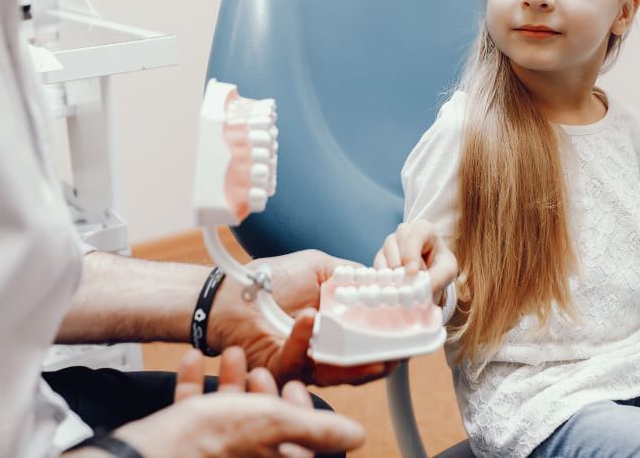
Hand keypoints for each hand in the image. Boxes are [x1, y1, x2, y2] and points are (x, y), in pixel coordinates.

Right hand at [104, 347, 364, 457]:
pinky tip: (194, 360)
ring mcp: (212, 451)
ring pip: (227, 415)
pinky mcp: (182, 442)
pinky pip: (192, 413)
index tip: (293, 383)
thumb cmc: (212, 442)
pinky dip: (195, 385)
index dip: (300, 405)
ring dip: (231, 380)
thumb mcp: (274, 424)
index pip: (300, 441)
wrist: (146, 455)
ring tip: (232, 353)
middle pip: (262, 424)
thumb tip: (358, 436)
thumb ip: (316, 429)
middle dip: (262, 388)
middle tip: (259, 365)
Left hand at [207, 250, 398, 386]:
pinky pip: (299, 360)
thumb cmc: (269, 278)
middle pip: (360, 365)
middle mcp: (323, 349)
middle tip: (398, 352)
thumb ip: (350, 274)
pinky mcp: (281, 369)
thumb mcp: (319, 267)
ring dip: (357, 361)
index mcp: (335, 327)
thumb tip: (383, 280)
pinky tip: (309, 317)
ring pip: (338, 373)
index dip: (391, 341)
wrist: (229, 292)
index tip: (410, 333)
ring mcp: (304, 363)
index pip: (369, 341)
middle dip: (382, 361)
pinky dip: (305, 338)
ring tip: (374, 351)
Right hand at [374, 219, 456, 294]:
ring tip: (408, 284)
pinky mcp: (380, 257)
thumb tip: (416, 289)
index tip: (412, 272)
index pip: (413, 235)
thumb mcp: (447, 272)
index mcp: (423, 229)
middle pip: (396, 245)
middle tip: (413, 283)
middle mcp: (403, 231)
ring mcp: (389, 243)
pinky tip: (395, 287)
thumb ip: (436, 278)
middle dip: (403, 268)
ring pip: (384, 257)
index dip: (410, 253)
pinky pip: (377, 268)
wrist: (431, 274)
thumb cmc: (440, 267)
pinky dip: (384, 280)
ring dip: (395, 275)